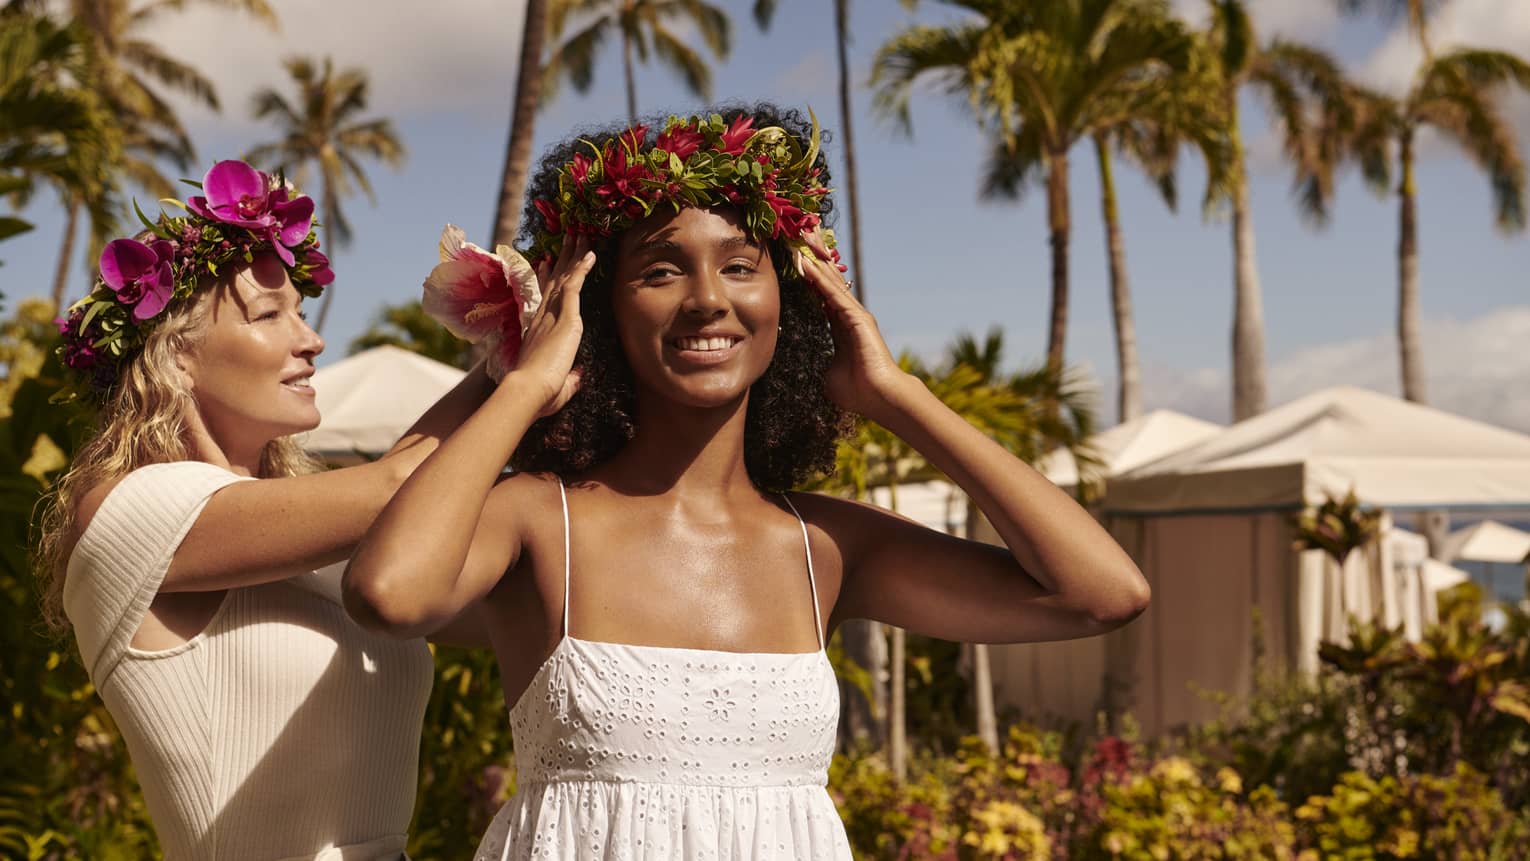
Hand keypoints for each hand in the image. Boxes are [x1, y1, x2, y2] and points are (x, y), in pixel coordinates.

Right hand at [512, 236, 594, 416]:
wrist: (529, 391)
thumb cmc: (539, 396)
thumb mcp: (559, 386)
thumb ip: (570, 378)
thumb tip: (579, 375)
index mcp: (537, 332)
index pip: (543, 299)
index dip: (546, 279)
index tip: (547, 262)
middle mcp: (542, 318)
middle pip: (554, 281)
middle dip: (562, 259)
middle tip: (566, 239)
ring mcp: (553, 315)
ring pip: (565, 277)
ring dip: (574, 255)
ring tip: (580, 235)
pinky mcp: (566, 317)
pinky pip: (575, 285)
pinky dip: (583, 268)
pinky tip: (592, 253)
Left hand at [796, 230, 912, 420]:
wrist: (879, 398)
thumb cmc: (857, 392)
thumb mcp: (828, 373)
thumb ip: (818, 362)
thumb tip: (806, 364)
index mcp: (839, 325)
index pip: (819, 294)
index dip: (807, 275)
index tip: (792, 256)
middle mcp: (847, 314)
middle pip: (826, 278)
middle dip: (812, 255)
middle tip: (799, 231)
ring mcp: (854, 314)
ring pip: (830, 280)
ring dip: (814, 258)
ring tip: (800, 236)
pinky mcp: (857, 318)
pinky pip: (833, 295)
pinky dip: (818, 279)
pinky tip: (805, 264)